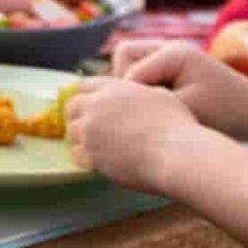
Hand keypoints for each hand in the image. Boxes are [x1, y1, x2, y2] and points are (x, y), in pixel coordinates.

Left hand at [64, 74, 210, 192]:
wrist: (174, 153)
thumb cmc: (176, 126)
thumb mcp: (160, 96)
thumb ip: (140, 92)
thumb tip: (138, 94)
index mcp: (113, 89)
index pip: (84, 86)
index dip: (86, 96)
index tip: (90, 106)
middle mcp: (97, 106)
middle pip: (71, 107)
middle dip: (78, 116)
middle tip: (88, 127)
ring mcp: (91, 131)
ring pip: (71, 131)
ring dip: (80, 138)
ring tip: (94, 146)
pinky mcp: (91, 155)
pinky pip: (76, 154)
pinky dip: (84, 157)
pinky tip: (97, 161)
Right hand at [106, 37, 247, 137]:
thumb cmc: (227, 114)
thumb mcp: (186, 111)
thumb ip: (151, 104)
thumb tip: (117, 107)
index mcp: (174, 53)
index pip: (129, 71)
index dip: (127, 99)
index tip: (133, 124)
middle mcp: (170, 47)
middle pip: (124, 57)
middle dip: (125, 85)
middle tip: (139, 112)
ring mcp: (171, 55)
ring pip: (130, 64)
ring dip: (133, 88)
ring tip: (150, 112)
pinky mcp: (174, 67)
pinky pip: (144, 73)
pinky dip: (145, 90)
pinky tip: (159, 110)